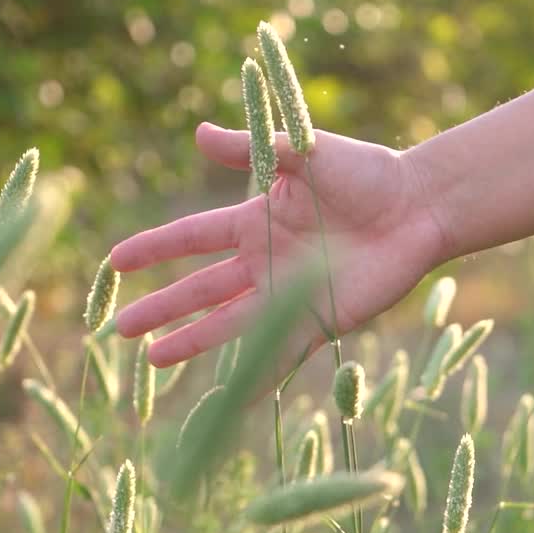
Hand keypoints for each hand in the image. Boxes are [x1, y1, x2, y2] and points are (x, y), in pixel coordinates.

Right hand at [111, 122, 444, 367]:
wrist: (419, 207)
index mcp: (256, 221)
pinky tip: (227, 399)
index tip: (114, 261)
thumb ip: (250, 149)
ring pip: (227, 324)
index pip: (191, 238)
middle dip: (161, 308)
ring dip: (191, 342)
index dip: (154, 249)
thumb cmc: (366, 174)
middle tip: (119, 329)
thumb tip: (198, 133)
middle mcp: (265, 262)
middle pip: (200, 289)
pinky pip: (278, 353)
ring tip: (152, 362)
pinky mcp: (319, 318)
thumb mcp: (302, 153)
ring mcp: (289, 294)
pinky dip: (253, 378)